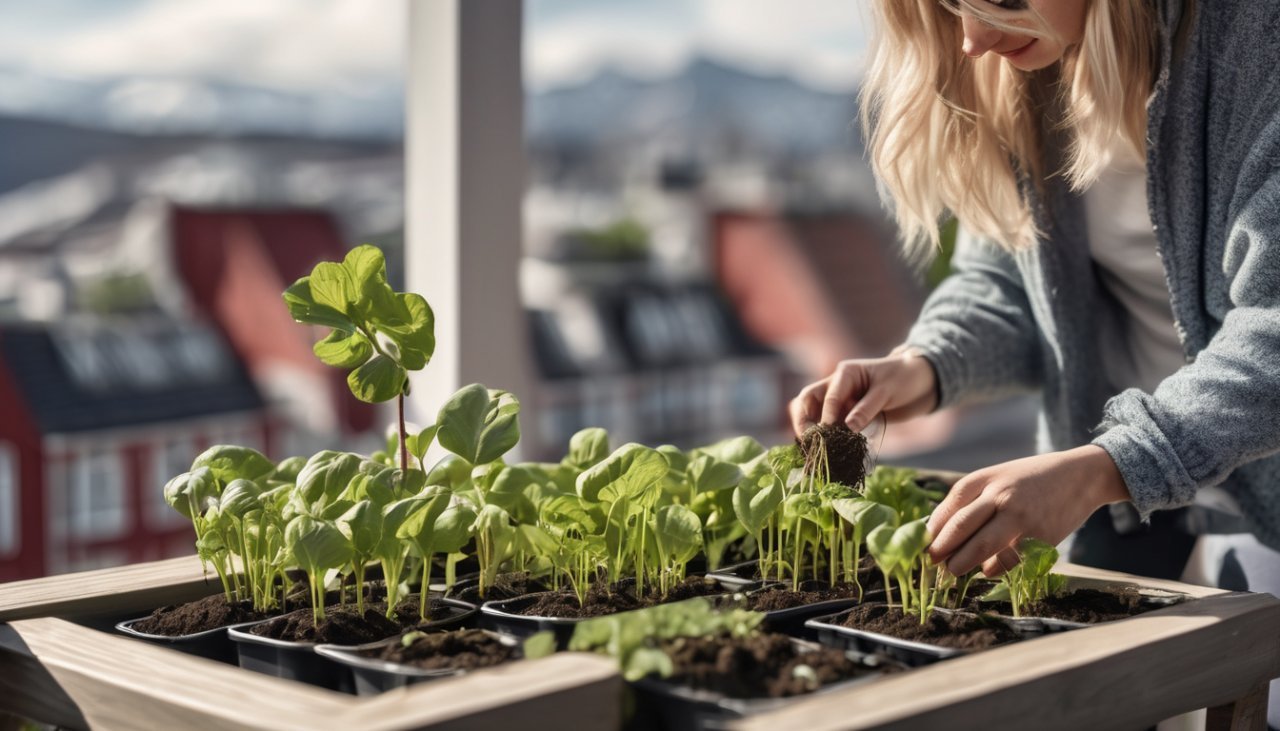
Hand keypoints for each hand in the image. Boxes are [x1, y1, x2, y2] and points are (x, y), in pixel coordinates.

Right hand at [788, 347, 938, 436]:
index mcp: (846, 373)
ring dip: (812, 430)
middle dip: (804, 420)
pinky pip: (831, 425)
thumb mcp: (887, 391)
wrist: (921, 383)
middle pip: (809, 400)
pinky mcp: (848, 415)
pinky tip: (826, 451)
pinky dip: (827, 437)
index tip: (825, 434)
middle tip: (808, 441)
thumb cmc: (904, 379)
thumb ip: (867, 408)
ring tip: (813, 450)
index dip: (825, 416)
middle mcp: (838, 385)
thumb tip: (848, 427)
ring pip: (815, 413)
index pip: (828, 396)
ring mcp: (842, 401)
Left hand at [925, 446, 1132, 575]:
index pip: (951, 506)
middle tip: (932, 563)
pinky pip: (1009, 560)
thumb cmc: (1029, 480)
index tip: (923, 544)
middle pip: (962, 528)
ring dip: (963, 563)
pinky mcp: (1041, 539)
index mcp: (988, 478)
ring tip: (953, 569)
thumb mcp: (997, 477)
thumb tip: (938, 531)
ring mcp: (1023, 519)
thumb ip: (970, 499)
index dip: (933, 529)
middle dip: (942, 550)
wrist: (1080, 476)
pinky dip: (993, 568)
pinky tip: (987, 567)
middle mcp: (1003, 496)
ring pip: (983, 548)